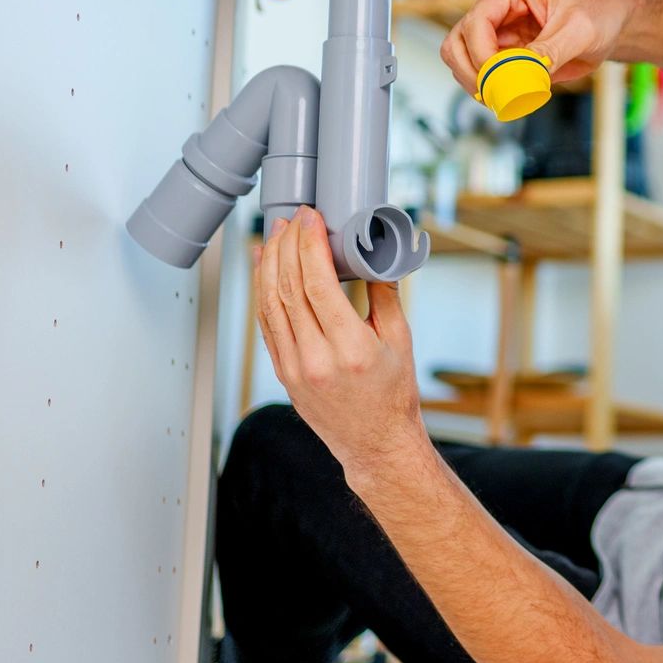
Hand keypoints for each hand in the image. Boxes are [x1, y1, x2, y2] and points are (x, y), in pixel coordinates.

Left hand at [254, 207, 427, 481]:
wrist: (375, 443)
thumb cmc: (393, 394)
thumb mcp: (400, 339)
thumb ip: (384, 294)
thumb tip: (374, 253)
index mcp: (351, 348)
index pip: (318, 285)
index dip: (309, 245)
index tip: (311, 219)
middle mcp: (316, 359)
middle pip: (289, 288)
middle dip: (287, 245)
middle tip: (293, 218)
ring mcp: (294, 368)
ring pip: (270, 303)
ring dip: (268, 263)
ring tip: (274, 234)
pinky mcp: (283, 373)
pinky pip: (267, 323)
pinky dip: (262, 290)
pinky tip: (263, 267)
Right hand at [440, 0, 634, 90]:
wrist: (611, 22)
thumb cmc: (598, 12)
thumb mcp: (580, 29)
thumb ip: (551, 50)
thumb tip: (525, 73)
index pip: (476, 22)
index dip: (481, 54)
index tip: (500, 77)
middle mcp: (497, 7)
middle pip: (457, 42)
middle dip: (471, 71)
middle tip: (493, 93)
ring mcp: (497, 31)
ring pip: (461, 59)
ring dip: (476, 82)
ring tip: (502, 97)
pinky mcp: (504, 52)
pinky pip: (483, 73)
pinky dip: (491, 88)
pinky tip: (514, 95)